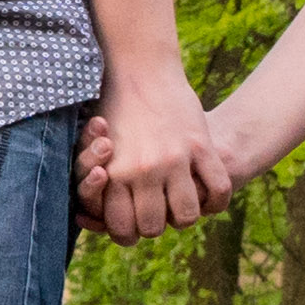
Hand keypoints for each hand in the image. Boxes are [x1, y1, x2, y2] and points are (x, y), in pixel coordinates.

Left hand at [86, 74, 227, 239]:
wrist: (140, 69)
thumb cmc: (114, 110)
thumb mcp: (99, 149)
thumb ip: (102, 183)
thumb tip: (87, 220)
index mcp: (115, 173)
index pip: (123, 228)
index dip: (130, 234)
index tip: (135, 227)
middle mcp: (143, 171)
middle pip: (155, 227)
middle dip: (157, 227)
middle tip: (160, 216)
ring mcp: (174, 159)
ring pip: (187, 215)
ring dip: (187, 216)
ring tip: (184, 207)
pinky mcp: (200, 146)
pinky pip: (217, 189)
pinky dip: (216, 201)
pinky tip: (210, 199)